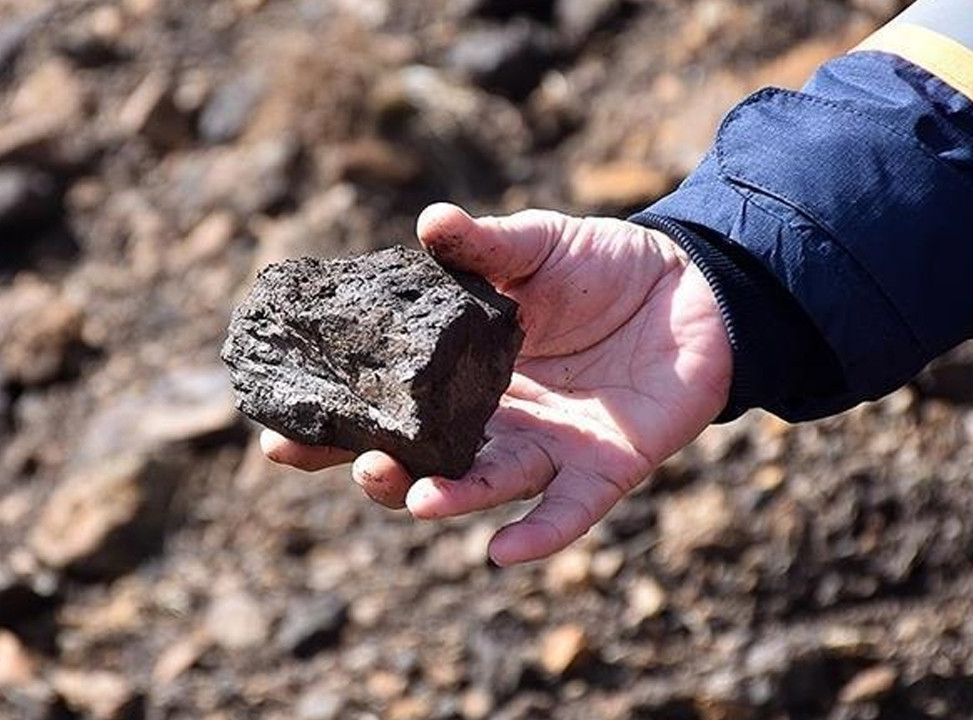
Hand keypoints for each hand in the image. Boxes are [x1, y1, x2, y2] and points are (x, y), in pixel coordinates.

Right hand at [262, 203, 731, 564]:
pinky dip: (537, 536)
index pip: (388, 406)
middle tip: (347, 461)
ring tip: (409, 494)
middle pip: (423, 460)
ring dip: (445, 497)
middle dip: (379, 470)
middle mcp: (494, 420)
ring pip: (484, 485)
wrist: (695, 288)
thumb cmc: (605, 266)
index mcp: (462, 372)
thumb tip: (429, 222)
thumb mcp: (537, 246)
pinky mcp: (604, 469)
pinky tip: (502, 554)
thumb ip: (483, 247)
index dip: (336, 423)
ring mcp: (546, 448)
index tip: (277, 434)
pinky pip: (567, 512)